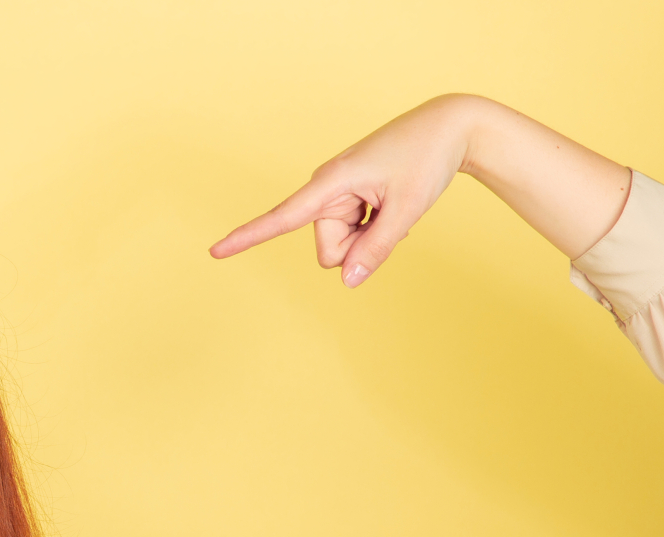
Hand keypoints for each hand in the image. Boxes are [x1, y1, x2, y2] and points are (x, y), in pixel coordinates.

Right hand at [210, 95, 477, 287]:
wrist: (448, 127)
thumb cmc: (427, 159)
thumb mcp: (406, 208)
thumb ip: (376, 249)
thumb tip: (347, 282)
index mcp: (330, 183)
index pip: (281, 218)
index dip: (247, 237)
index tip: (214, 251)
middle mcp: (326, 189)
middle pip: (328, 250)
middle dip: (358, 248)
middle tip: (391, 216)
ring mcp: (338, 195)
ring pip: (342, 246)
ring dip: (369, 237)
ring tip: (394, 205)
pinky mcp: (349, 198)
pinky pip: (353, 234)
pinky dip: (374, 229)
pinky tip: (393, 204)